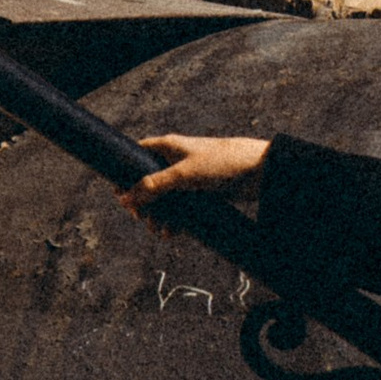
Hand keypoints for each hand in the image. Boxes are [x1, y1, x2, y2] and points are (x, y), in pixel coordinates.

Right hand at [125, 134, 271, 222]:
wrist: (260, 173)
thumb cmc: (223, 163)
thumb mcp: (184, 174)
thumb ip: (155, 185)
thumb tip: (127, 197)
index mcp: (169, 147)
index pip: (137, 154)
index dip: (125, 172)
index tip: (119, 193)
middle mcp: (176, 161)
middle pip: (148, 182)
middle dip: (143, 202)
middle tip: (142, 217)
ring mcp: (189, 178)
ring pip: (164, 199)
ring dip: (159, 215)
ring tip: (160, 230)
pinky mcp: (201, 194)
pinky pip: (181, 209)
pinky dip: (175, 220)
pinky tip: (173, 232)